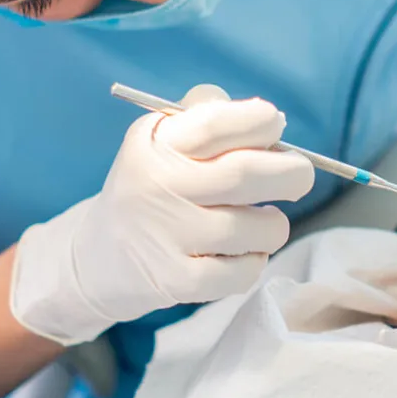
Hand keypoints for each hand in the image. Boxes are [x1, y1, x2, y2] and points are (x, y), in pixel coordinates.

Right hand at [10, 86, 314, 344]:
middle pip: (245, 174)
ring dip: (274, 225)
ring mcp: (167, 235)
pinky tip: (241, 253)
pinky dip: (255, 261)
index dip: (260, 122)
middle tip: (298, 176)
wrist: (98, 256)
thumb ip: (207, 116)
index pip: (217, 123)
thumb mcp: (162, 141)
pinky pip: (244, 272)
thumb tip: (270, 120)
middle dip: (291, 173)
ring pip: (256, 228)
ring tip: (260, 222)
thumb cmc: (151, 188)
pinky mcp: (176, 280)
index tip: (274, 127)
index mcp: (156, 143)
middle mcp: (159, 185)